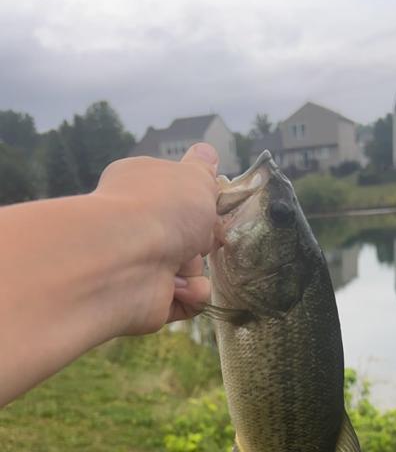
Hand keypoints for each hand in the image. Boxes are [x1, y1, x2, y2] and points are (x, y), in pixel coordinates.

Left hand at [94, 143, 218, 334]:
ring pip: (191, 269)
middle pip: (189, 236)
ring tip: (178, 266)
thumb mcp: (194, 178)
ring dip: (193, 270)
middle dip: (201, 240)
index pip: (177, 195)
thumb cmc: (163, 208)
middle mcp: (138, 224)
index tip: (211, 205)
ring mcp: (141, 263)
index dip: (200, 202)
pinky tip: (177, 288)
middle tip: (199, 238)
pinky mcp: (149, 298)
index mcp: (142, 187)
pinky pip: (187, 300)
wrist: (127, 259)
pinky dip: (189, 295)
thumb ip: (203, 169)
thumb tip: (206, 152)